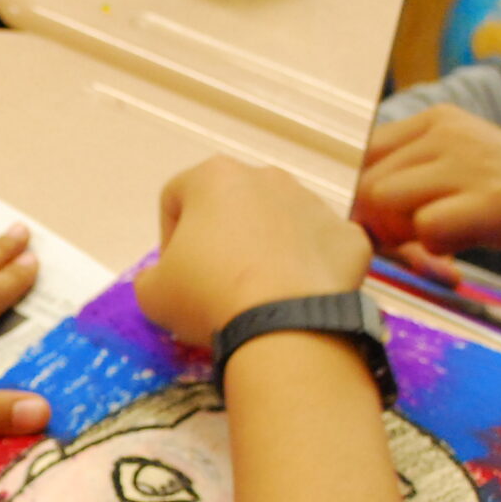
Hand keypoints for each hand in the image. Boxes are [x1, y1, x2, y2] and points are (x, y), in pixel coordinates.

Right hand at [134, 157, 372, 345]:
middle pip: (234, 206)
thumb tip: (165, 280)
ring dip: (268, 251)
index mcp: (214, 176)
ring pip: (281, 224)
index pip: (176, 198)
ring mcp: (314, 204)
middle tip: (217, 286)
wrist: (284, 325)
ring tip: (261, 296)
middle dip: (224, 240)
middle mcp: (267, 177)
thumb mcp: (151, 293)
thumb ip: (153, 276)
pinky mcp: (349, 236)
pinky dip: (310, 272)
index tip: (175, 274)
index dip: (168, 238)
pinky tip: (297, 301)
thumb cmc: (207, 296)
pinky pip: (322, 251)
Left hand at [354, 105, 500, 276]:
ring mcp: (470, 163)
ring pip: (386, 201)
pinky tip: (461, 252)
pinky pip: (427, 227)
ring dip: (402, 237)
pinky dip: (435, 250)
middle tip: (411, 248)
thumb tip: (355, 212)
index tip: (388, 229)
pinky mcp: (493, 199)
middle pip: (366, 183)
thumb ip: (411, 185)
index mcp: (437, 122)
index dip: (362, 201)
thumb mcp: (461, 176)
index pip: (362, 156)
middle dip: (378, 226)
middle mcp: (448, 133)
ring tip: (437, 247)